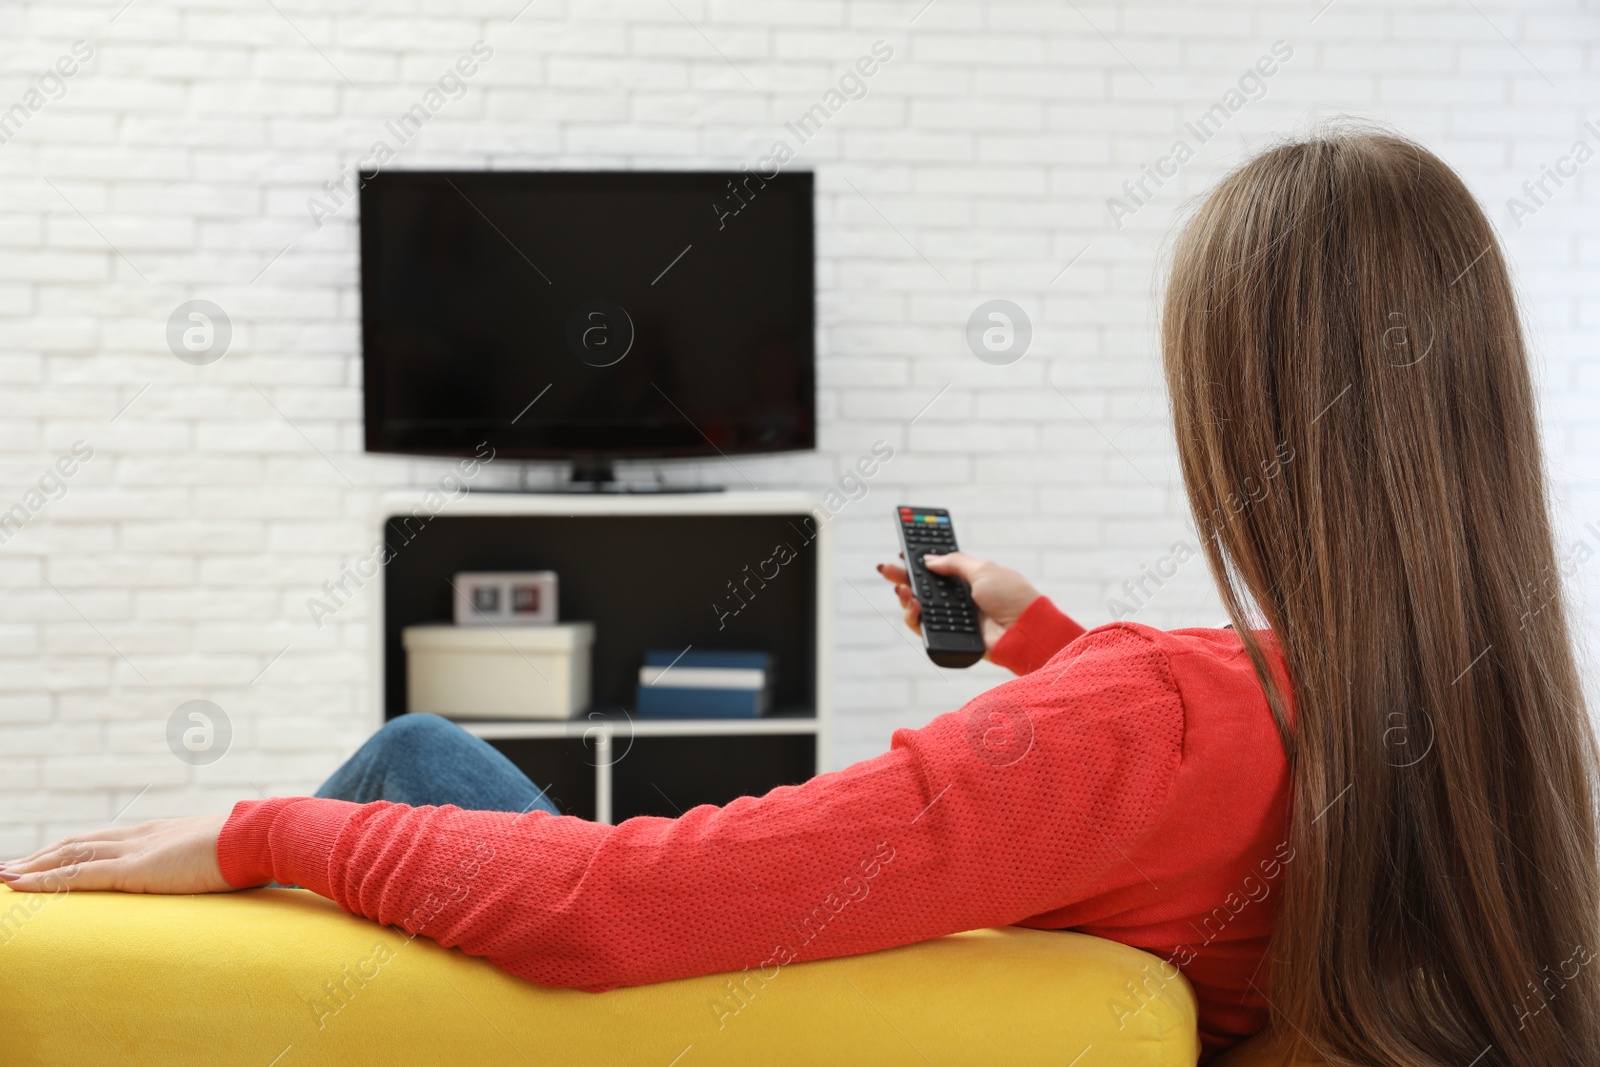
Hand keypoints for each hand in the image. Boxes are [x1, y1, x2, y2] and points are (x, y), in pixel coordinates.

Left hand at [0, 814, 231, 894]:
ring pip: (70, 856)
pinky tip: (21, 883)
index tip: (49, 858)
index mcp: (159, 834)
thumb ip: (205, 865)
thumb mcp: (220, 858)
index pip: (104, 841)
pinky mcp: (136, 869)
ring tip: (6, 875)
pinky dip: (46, 879)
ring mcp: (136, 850)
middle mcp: (141, 836)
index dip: (72, 850)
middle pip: (78, 844)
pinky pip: (79, 875)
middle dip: (42, 856)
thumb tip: (213, 876)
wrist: (260, 837)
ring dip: (34, 866)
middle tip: (11, 867)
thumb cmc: (250, 849)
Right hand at [876, 551, 1040, 654]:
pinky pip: (924, 626)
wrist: (1024, 630)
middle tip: (886, 568)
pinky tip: (913, 605)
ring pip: (919, 607)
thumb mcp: (982, 569)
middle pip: (923, 587)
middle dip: (903, 576)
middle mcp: (959, 597)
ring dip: (905, 596)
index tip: (903, 552)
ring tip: (901, 589)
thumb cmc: (1011, 597)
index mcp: (968, 578)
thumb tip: (928, 559)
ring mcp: (953, 617)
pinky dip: (913, 616)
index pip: (938, 568)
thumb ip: (953, 562)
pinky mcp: (950, 635)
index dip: (920, 560)